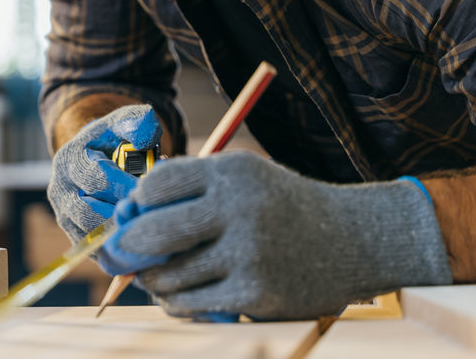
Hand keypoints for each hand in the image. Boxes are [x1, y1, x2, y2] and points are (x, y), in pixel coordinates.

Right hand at [46, 104, 159, 270]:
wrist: (94, 157)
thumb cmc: (114, 140)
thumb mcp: (123, 123)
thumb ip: (136, 122)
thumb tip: (144, 135)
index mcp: (70, 161)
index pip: (99, 180)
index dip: (129, 187)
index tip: (156, 192)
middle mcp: (60, 190)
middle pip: (92, 214)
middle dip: (125, 217)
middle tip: (156, 219)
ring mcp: (65, 216)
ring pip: (93, 238)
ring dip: (123, 239)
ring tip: (153, 236)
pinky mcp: (75, 237)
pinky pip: (97, 254)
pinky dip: (120, 254)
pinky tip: (146, 251)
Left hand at [104, 151, 451, 319]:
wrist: (352, 241)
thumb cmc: (280, 207)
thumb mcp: (242, 178)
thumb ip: (189, 190)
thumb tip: (126, 216)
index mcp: (232, 172)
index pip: (157, 185)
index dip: (136, 204)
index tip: (132, 215)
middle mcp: (240, 208)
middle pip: (153, 231)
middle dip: (129, 246)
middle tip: (123, 253)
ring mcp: (249, 253)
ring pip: (169, 274)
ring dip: (152, 280)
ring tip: (156, 277)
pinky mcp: (256, 294)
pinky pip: (191, 303)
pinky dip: (175, 303)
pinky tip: (179, 297)